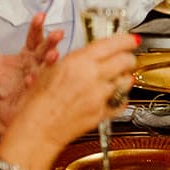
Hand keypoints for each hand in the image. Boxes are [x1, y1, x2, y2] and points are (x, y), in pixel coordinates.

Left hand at [0, 13, 61, 136]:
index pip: (34, 37)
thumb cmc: (4, 86)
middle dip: (52, 42)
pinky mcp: (33, 94)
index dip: (37, 27)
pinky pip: (36, 88)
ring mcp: (38, 79)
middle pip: (45, 50)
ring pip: (46, 68)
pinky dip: (34, 83)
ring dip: (51, 62)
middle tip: (57, 33)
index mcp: (29, 55)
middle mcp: (36, 65)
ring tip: (53, 54)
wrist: (4, 111)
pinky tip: (32, 78)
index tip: (40, 16)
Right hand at [0, 32, 139, 169]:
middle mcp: (92, 77)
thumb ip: (76, 61)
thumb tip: (92, 55)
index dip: (126, 40)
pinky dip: (120, 97)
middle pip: (125, 61)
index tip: (131, 40)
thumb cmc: (38, 102)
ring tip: (119, 77)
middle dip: (129, 58)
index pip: (113, 44)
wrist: (37, 129)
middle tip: (127, 58)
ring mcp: (99, 96)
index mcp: (79, 62)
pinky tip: (114, 95)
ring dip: (125, 77)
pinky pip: (121, 101)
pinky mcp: (102, 113)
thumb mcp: (51, 70)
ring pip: (126, 80)